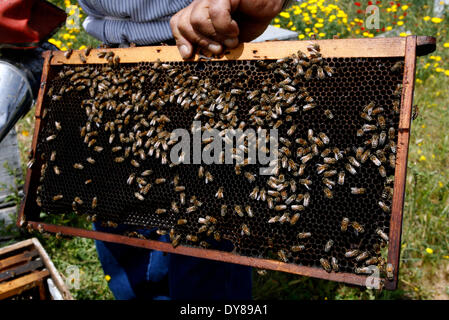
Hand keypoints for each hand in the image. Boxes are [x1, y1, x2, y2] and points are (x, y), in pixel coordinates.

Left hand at [170, 0, 284, 58]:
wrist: (271, 3)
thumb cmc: (250, 20)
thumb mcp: (227, 38)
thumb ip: (212, 43)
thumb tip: (195, 56)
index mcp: (200, 11)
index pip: (178, 22)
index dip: (181, 40)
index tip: (189, 55)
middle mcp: (203, 1)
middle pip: (186, 23)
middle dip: (201, 42)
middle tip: (219, 49)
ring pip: (197, 20)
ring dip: (216, 36)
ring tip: (232, 40)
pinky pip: (216, 14)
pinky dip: (226, 27)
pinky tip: (236, 29)